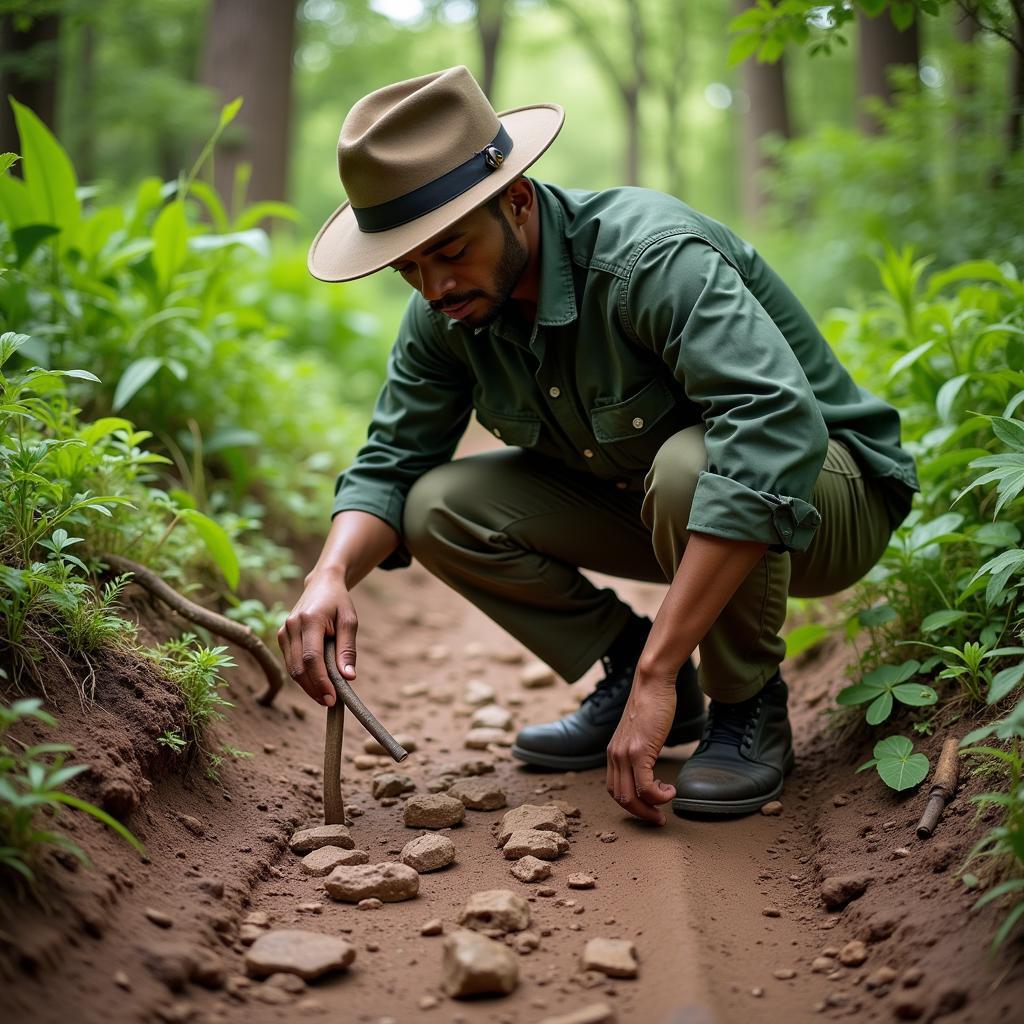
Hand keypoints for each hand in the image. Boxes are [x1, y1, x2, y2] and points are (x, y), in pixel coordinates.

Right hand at [277, 567, 357, 706]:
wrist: (322, 584)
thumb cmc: (339, 602)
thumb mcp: (350, 621)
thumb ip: (347, 649)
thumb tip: (348, 677)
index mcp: (309, 620)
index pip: (312, 658)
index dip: (321, 681)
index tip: (332, 697)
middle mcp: (291, 626)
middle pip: (299, 667)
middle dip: (314, 688)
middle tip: (330, 702)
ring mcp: (284, 631)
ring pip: (292, 668)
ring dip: (308, 686)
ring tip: (325, 696)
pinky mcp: (282, 636)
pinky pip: (291, 662)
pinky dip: (303, 676)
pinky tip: (317, 683)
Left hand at [606, 668, 678, 824]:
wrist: (652, 683)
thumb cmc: (651, 705)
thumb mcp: (640, 733)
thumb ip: (639, 750)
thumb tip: (649, 766)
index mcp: (613, 753)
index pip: (614, 789)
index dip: (632, 804)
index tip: (650, 808)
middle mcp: (614, 755)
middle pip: (620, 798)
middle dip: (640, 813)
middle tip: (659, 817)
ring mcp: (624, 754)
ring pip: (630, 797)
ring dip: (649, 808)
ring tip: (666, 804)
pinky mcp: (638, 751)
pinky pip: (645, 786)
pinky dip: (658, 796)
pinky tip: (670, 791)